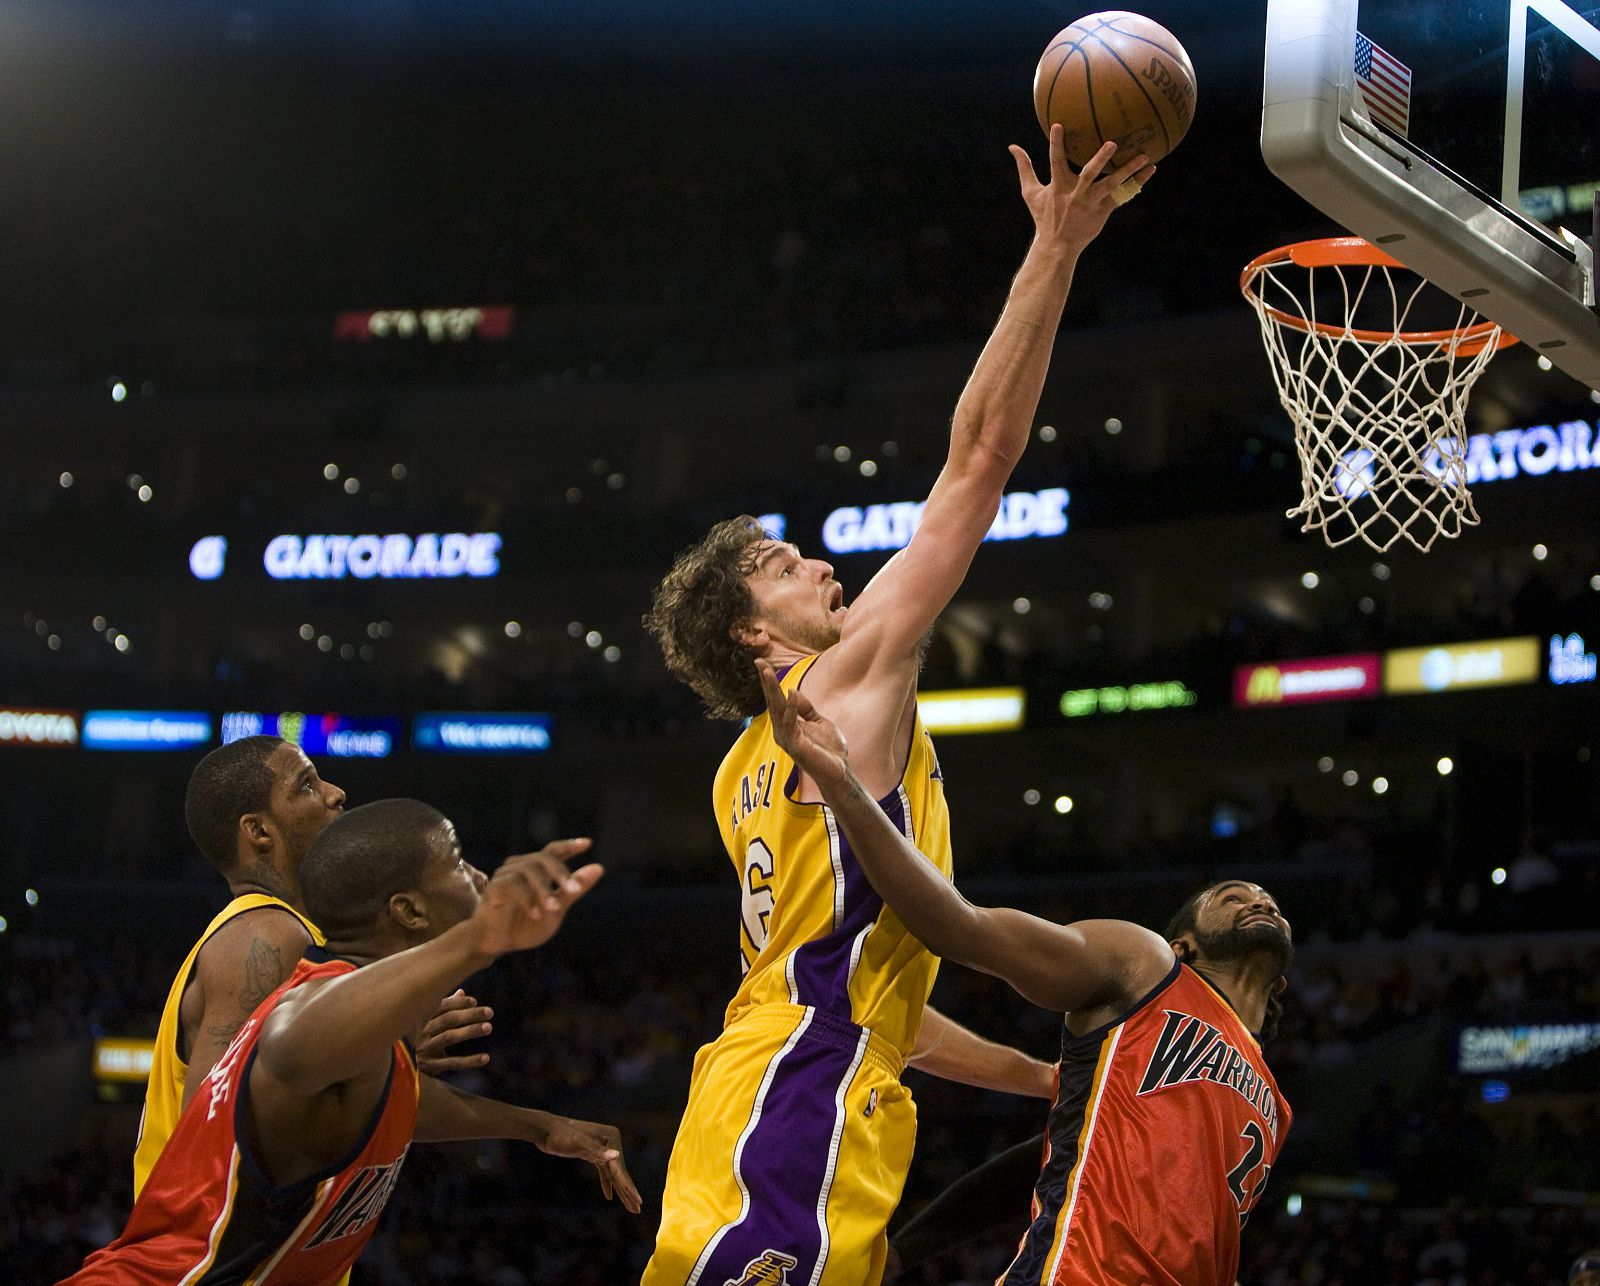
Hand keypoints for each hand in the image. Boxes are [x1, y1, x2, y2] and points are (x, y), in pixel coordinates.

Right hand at [415, 989, 492, 1074]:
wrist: (415, 1066)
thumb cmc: (431, 1037)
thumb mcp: (436, 1022)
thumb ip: (448, 1007)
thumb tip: (461, 992)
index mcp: (425, 1019)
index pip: (442, 1006)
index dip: (459, 1002)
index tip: (475, 1001)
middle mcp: (424, 1032)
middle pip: (448, 1019)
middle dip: (470, 1014)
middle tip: (490, 1012)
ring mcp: (426, 1049)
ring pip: (449, 1037)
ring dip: (470, 1030)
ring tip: (489, 1027)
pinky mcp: (431, 1066)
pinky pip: (453, 1062)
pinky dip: (470, 1061)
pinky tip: (486, 1058)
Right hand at [469, 839, 601, 958]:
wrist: (496, 944)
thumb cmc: (525, 926)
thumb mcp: (556, 910)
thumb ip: (573, 891)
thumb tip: (599, 868)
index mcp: (537, 871)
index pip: (554, 851)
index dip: (569, 845)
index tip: (587, 844)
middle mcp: (520, 867)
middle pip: (543, 857)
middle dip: (561, 872)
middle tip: (574, 889)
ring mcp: (505, 876)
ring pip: (528, 870)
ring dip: (544, 890)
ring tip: (554, 909)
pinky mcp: (493, 888)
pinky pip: (512, 885)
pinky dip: (527, 900)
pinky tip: (536, 914)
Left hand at [538, 1116, 642, 1213]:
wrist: (546, 1130)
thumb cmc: (561, 1135)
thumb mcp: (578, 1142)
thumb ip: (596, 1150)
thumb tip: (616, 1156)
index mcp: (612, 1137)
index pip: (621, 1168)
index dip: (629, 1187)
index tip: (639, 1201)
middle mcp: (611, 1142)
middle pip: (620, 1173)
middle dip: (628, 1193)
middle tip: (638, 1210)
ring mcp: (602, 1149)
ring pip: (614, 1175)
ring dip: (621, 1191)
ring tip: (630, 1208)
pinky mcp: (593, 1155)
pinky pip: (604, 1173)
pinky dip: (607, 1184)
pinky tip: (609, 1197)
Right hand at [756, 658, 850, 788]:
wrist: (839, 770)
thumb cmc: (828, 749)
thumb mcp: (818, 721)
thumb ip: (805, 708)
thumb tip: (791, 691)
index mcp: (787, 724)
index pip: (776, 699)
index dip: (770, 681)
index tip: (763, 663)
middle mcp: (782, 730)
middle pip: (772, 701)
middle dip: (766, 681)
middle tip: (758, 661)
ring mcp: (787, 738)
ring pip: (777, 709)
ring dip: (772, 689)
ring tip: (767, 671)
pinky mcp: (795, 744)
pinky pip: (790, 722)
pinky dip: (790, 707)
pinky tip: (790, 692)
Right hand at [1008, 127, 1153, 252]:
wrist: (1057, 246)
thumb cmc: (1044, 216)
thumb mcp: (1030, 192)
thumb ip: (1024, 167)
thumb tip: (1012, 146)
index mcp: (1058, 186)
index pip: (1056, 161)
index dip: (1057, 143)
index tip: (1059, 124)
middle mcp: (1076, 193)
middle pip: (1089, 173)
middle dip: (1100, 159)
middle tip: (1112, 143)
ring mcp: (1091, 203)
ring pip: (1112, 184)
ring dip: (1128, 171)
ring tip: (1144, 156)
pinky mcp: (1103, 211)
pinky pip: (1123, 195)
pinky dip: (1138, 183)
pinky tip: (1150, 170)